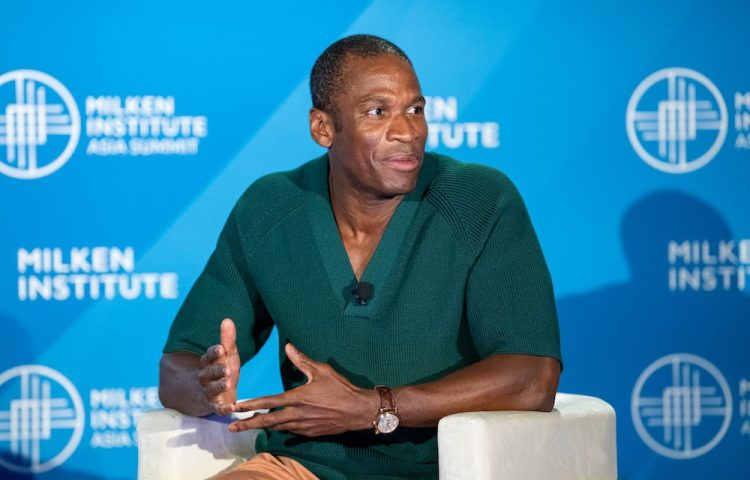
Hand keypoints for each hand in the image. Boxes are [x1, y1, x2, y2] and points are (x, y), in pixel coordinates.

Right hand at [198, 318, 240, 415]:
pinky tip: (232, 408)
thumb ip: (227, 340)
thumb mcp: (226, 356)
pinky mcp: (214, 406)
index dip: (214, 353)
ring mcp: (209, 393)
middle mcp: (205, 378)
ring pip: (211, 390)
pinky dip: (224, 409)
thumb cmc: (221, 371)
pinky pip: (218, 408)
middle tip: (227, 369)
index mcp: (208, 364)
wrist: (209, 395)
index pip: (208, 357)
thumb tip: (227, 319)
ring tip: (228, 382)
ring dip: (219, 386)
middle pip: (208, 373)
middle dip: (217, 370)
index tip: (221, 348)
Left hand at [229, 343, 378, 436]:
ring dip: (263, 427)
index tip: (237, 407)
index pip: (269, 402)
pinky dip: (280, 428)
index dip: (251, 404)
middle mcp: (297, 415)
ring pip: (277, 428)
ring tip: (250, 425)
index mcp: (298, 398)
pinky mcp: (310, 433)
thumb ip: (302, 360)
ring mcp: (303, 426)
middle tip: (231, 428)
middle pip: (267, 422)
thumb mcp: (322, 371)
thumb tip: (288, 346)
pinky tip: (275, 426)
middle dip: (248, 425)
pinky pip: (290, 431)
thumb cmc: (341, 388)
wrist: (358, 411)